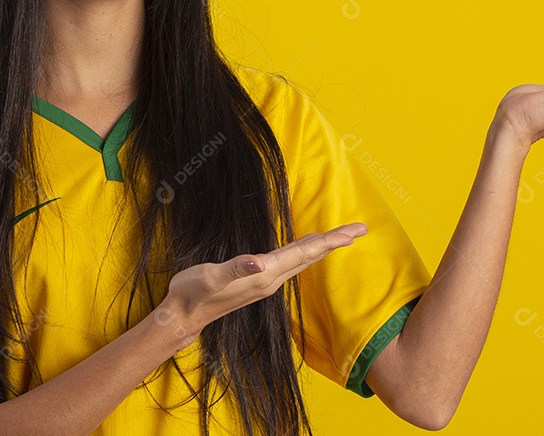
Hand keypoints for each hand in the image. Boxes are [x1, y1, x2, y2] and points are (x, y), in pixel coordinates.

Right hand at [156, 222, 367, 341]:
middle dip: (335, 242)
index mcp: (265, 274)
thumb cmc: (194, 292)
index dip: (329, 241)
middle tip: (360, 229)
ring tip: (340, 236)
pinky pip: (290, 262)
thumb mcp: (212, 277)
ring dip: (322, 247)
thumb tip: (259, 262)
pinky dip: (304, 252)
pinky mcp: (258, 280)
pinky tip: (305, 247)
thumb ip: (236, 268)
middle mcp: (271, 278)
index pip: (304, 254)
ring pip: (302, 260)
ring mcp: (266, 280)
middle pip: (311, 256)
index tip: (353, 232)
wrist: (184, 315)